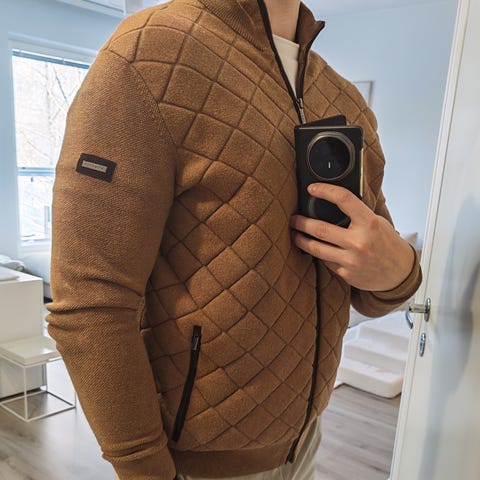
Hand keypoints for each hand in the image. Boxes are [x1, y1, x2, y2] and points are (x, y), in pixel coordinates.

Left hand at [290, 183, 414, 290]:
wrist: (399, 273)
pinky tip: (314, 248)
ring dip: (301, 240)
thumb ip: (357, 214)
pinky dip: (318, 254)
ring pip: (316, 248)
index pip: (343, 199)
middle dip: (301, 222)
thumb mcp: (377, 222)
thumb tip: (333, 201)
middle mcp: (359, 242)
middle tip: (294, 218)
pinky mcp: (346, 274)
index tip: (313, 188)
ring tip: (295, 234)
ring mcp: (351, 260)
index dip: (325, 190)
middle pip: (320, 229)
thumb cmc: (387, 244)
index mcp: (369, 223)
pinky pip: (325, 261)